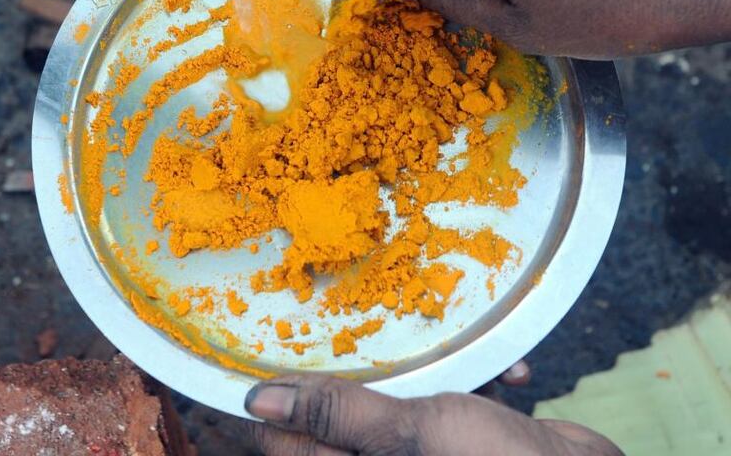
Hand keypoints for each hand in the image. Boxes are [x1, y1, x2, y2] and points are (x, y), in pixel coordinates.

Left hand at [245, 375, 622, 455]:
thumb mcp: (412, 436)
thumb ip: (337, 417)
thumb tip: (255, 401)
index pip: (282, 438)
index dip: (260, 398)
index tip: (245, 347)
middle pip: (339, 409)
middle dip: (351, 365)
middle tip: (346, 315)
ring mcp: (423, 447)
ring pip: (397, 394)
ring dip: (426, 366)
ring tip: (451, 341)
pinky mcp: (462, 434)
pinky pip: (450, 397)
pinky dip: (476, 379)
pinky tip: (512, 373)